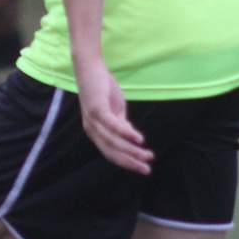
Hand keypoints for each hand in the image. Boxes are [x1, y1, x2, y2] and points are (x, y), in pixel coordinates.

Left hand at [75, 56, 152, 174]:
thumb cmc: (103, 90)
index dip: (127, 162)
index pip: (111, 153)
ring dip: (131, 150)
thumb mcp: (115, 111)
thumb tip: (133, 139)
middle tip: (147, 170)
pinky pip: (112, 124)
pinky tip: (139, 139)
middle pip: (111, 152)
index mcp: (96, 132)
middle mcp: (92, 130)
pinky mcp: (96, 108)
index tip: (144, 169)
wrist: (91, 69)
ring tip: (147, 155)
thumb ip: (122, 125)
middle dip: (130, 162)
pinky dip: (125, 133)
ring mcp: (92, 120)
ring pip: (112, 141)